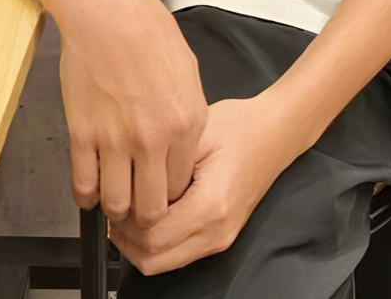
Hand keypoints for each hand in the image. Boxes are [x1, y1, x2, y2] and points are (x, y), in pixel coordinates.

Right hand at [55, 0, 208, 226]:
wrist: (107, 11)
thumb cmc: (148, 30)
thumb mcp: (187, 72)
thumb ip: (187, 114)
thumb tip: (181, 142)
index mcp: (186, 123)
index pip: (181, 186)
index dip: (168, 194)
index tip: (158, 191)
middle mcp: (154, 139)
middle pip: (151, 207)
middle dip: (145, 213)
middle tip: (136, 203)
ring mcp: (116, 140)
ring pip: (117, 205)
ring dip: (115, 208)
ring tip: (113, 197)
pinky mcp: (83, 135)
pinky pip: (83, 185)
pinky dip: (86, 195)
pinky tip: (89, 188)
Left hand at [107, 93, 298, 275]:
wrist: (275, 132)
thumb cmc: (240, 127)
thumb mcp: (195, 136)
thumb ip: (164, 169)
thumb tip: (130, 191)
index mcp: (210, 207)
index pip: (152, 238)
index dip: (124, 224)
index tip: (115, 200)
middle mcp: (216, 231)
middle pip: (154, 261)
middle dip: (127, 241)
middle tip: (115, 212)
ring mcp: (220, 238)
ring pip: (165, 263)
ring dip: (141, 244)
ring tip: (131, 211)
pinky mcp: (220, 236)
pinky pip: (180, 252)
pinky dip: (159, 242)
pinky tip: (153, 213)